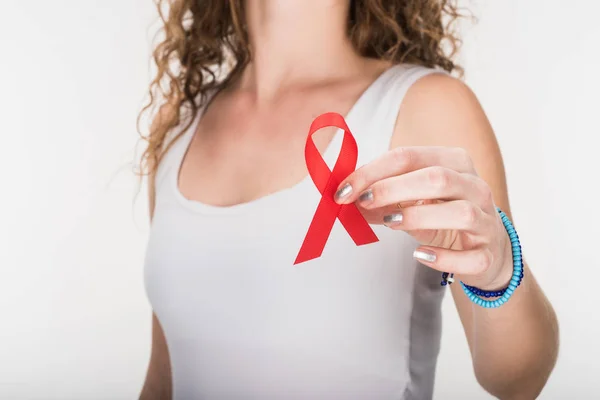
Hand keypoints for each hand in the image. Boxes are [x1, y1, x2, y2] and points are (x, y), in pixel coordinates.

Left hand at [334, 146, 513, 289]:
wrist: (487, 250)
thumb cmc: (444, 217)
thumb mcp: (414, 200)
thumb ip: (383, 197)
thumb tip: (347, 198)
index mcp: (454, 162)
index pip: (409, 156)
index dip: (373, 171)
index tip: (345, 189)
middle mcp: (475, 186)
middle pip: (437, 178)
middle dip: (393, 188)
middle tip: (363, 201)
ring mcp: (487, 220)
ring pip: (461, 213)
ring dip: (419, 216)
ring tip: (390, 223)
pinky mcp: (488, 254)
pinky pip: (472, 257)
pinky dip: (444, 258)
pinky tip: (420, 255)